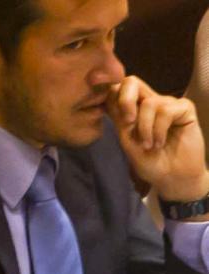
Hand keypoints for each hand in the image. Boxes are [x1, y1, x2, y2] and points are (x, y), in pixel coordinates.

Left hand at [108, 76, 208, 202]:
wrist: (172, 177)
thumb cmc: (149, 161)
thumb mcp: (127, 140)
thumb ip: (119, 118)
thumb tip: (106, 96)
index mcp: (132, 109)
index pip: (116, 90)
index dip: (108, 95)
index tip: (103, 111)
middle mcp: (149, 103)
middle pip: (132, 82)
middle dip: (125, 100)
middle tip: (127, 122)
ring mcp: (167, 104)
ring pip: (150, 102)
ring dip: (145, 128)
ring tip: (149, 145)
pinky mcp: (184, 108)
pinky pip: (166, 111)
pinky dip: (159, 130)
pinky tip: (160, 143)